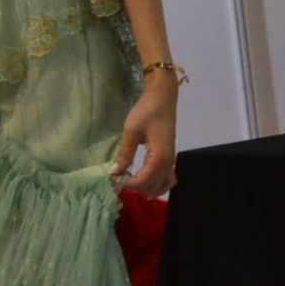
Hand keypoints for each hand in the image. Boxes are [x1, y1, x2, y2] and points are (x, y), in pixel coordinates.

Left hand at [111, 77, 177, 197]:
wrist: (163, 97)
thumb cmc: (146, 111)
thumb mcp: (131, 131)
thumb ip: (124, 153)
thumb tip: (113, 173)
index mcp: (160, 157)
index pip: (143, 182)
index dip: (127, 183)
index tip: (113, 178)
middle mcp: (169, 163)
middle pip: (152, 188)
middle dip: (135, 187)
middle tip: (119, 177)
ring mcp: (171, 161)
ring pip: (162, 186)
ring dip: (146, 188)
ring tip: (130, 179)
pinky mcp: (170, 158)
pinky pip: (167, 179)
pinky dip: (156, 184)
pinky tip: (144, 179)